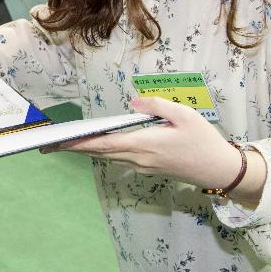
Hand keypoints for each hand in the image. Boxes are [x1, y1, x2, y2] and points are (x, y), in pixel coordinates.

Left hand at [50, 97, 264, 204]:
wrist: (220, 170)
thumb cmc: (204, 141)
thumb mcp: (185, 115)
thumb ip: (157, 106)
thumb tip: (133, 101)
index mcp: (144, 144)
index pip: (103, 144)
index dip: (79, 143)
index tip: (58, 142)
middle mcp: (139, 158)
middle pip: (100, 152)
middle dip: (75, 148)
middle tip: (50, 145)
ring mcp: (143, 166)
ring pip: (109, 157)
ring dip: (88, 150)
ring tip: (67, 143)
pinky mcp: (149, 168)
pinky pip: (120, 159)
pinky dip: (105, 151)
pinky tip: (98, 144)